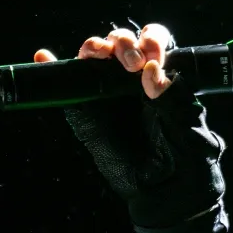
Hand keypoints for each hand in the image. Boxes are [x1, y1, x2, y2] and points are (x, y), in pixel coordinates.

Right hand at [34, 22, 225, 227]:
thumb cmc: (184, 155)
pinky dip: (51, 67)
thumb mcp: (188, 124)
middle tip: (133, 64)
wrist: (164, 191)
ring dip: (95, 47)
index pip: (153, 41)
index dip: (151, 41)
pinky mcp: (85, 111)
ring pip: (95, 56)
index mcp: (161, 75)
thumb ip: (174, 97)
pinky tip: (43, 56)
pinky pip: (68, 85)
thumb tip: (152, 71)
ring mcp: (106, 93)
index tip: (153, 57)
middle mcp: (132, 78)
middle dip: (125, 43)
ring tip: (99, 55)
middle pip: (122, 42)